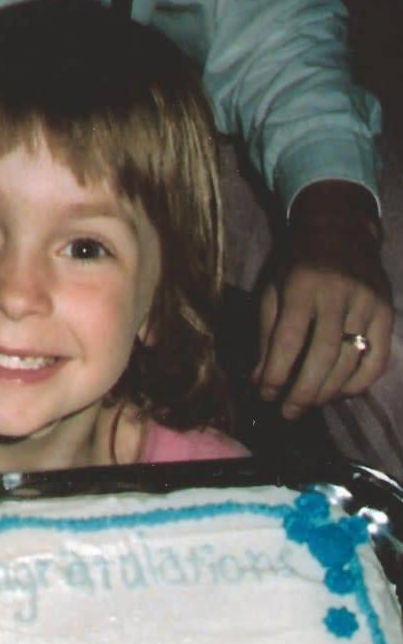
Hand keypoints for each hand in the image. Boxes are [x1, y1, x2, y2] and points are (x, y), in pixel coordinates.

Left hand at [254, 181, 392, 419]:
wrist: (340, 230)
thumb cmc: (296, 265)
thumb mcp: (272, 291)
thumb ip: (265, 335)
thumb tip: (258, 380)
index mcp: (303, 287)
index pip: (289, 340)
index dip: (276, 373)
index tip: (265, 395)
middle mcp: (339, 294)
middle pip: (323, 356)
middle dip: (303, 392)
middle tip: (288, 413)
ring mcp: (367, 303)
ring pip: (350, 361)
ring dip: (327, 392)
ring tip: (308, 405)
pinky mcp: (386, 312)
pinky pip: (377, 359)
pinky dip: (359, 383)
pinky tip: (340, 392)